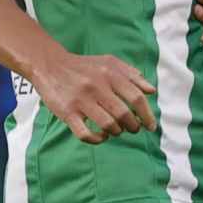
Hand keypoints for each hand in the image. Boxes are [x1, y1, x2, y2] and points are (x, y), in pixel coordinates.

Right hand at [30, 49, 157, 143]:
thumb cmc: (85, 66)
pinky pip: (85, 134)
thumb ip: (132, 75)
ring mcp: (82, 101)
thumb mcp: (110, 62)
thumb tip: (152, 91)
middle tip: (134, 129)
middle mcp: (97, 87)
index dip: (147, 114)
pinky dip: (97, 140)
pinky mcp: (67, 113)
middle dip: (133, 126)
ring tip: (117, 130)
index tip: (151, 126)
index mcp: (111, 74)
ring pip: (108, 125)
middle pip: (124, 114)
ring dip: (117, 132)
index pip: (136, 98)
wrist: (51, 65)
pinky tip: (101, 136)